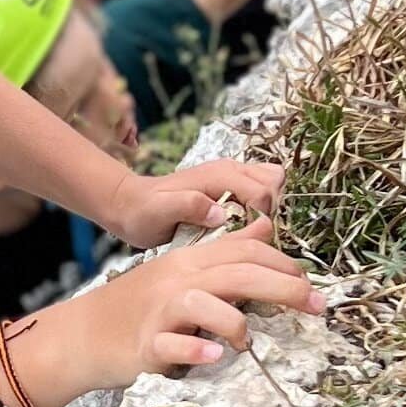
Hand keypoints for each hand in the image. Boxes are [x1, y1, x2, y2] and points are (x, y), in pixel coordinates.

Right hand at [19, 224, 327, 406]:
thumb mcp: (182, 271)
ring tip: (250, 342)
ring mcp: (160, 313)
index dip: (283, 263)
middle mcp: (177, 281)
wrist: (82, 335)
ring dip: (234, 321)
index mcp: (189, 262)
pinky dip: (195, 348)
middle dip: (282, 287)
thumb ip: (225, 252)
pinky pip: (172, 345)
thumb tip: (266, 228)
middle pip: (235, 274)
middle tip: (317, 306)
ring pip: (203, 304)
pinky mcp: (145, 345)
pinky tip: (215, 354)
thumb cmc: (139, 307)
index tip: (311, 284)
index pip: (243, 251)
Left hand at [101, 156, 286, 251]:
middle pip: (275, 181)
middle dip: (270, 209)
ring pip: (272, 181)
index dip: (262, 217)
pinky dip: (262, 207)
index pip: (263, 190)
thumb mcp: (159, 211)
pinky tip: (242, 227)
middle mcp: (230, 170)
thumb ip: (188, 206)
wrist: (131, 205)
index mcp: (218, 175)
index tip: (246, 236)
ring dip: (269, 207)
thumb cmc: (144, 211)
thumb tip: (220, 213)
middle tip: (247, 232)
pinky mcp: (231, 187)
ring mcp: (232, 177)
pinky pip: (261, 191)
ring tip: (246, 229)